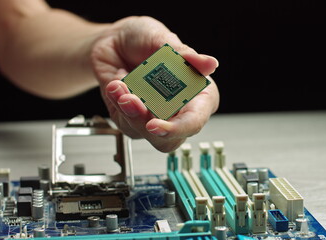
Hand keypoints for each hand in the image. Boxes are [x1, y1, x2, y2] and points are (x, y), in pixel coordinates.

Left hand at [91, 16, 218, 151]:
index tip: (155, 124)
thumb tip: (210, 64)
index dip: (178, 127)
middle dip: (146, 125)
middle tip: (130, 101)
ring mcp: (154, 117)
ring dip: (128, 109)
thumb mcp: (164, 40)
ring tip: (120, 84)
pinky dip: (116, 102)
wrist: (115, 40)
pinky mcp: (132, 120)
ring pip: (143, 133)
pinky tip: (116, 83)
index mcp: (197, 95)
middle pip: (170, 140)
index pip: (195, 120)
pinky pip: (124, 122)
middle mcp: (178, 110)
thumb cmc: (145, 39)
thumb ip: (185, 55)